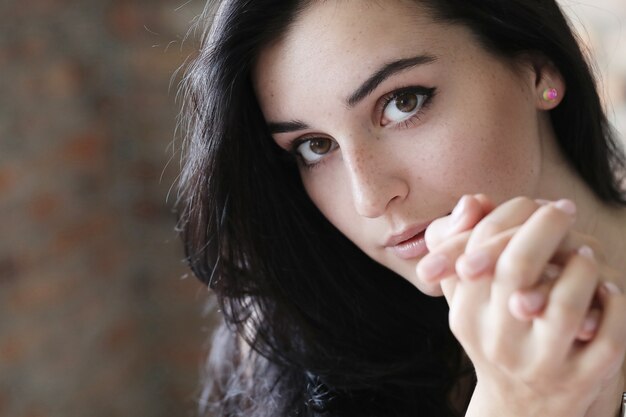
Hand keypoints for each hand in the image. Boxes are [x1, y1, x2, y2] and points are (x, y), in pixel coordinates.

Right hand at [414, 195, 625, 415]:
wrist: (521, 408)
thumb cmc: (497, 336)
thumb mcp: (472, 297)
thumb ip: (462, 246)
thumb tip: (472, 201)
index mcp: (467, 315)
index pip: (481, 249)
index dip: (514, 217)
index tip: (540, 202)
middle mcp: (497, 340)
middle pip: (517, 267)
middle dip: (546, 227)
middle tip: (565, 208)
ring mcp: (540, 364)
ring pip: (564, 304)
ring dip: (581, 268)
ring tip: (586, 255)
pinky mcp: (580, 381)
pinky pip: (607, 336)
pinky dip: (614, 306)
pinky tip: (608, 292)